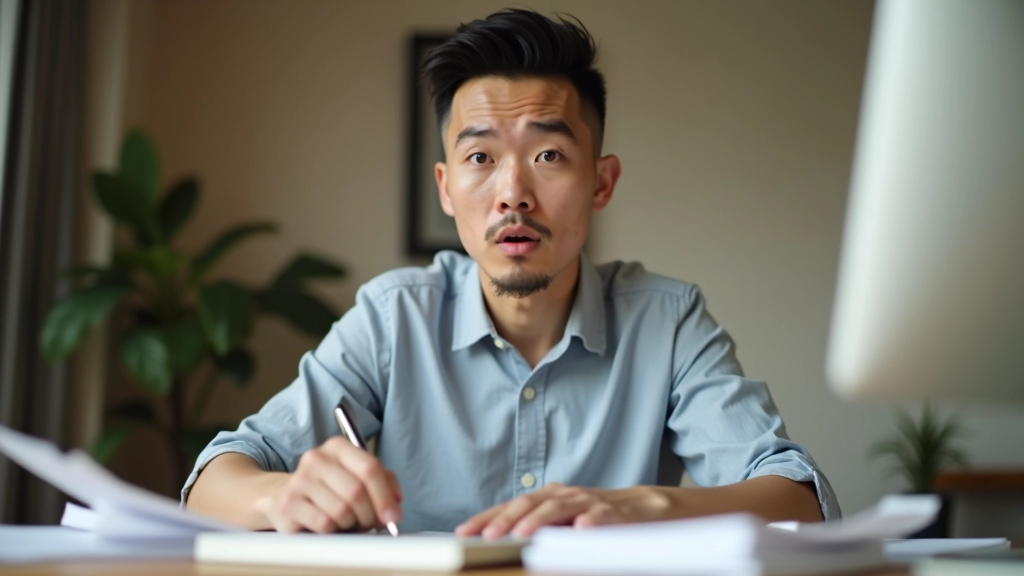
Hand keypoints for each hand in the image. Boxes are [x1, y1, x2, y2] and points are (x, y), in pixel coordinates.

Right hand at [253, 437, 402, 532]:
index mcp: (338, 446)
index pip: (370, 468)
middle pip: (357, 491)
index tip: (393, 516)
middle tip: (369, 522)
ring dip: (351, 523)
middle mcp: (316, 458)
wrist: (284, 496)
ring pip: (341, 511)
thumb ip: (384, 484)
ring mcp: (299, 479)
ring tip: (346, 521)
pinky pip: (324, 524)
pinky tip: (328, 525)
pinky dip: (333, 531)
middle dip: (369, 514)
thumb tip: (395, 504)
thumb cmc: (329, 489)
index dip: (385, 496)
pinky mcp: (288, 503)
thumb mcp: (358, 479)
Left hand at [455, 483, 672, 538]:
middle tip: (487, 536)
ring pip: (560, 508)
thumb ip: (537, 526)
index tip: (463, 532)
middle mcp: (565, 495)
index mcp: (549, 496)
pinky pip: (600, 517)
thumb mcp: (562, 520)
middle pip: (530, 503)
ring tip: (522, 534)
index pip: (512, 506)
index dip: (487, 517)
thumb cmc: (596, 516)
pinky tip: (581, 531)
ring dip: (539, 521)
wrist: (645, 507)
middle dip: (506, 519)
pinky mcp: (614, 513)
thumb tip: (497, 539)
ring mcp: (589, 502)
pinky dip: (590, 522)